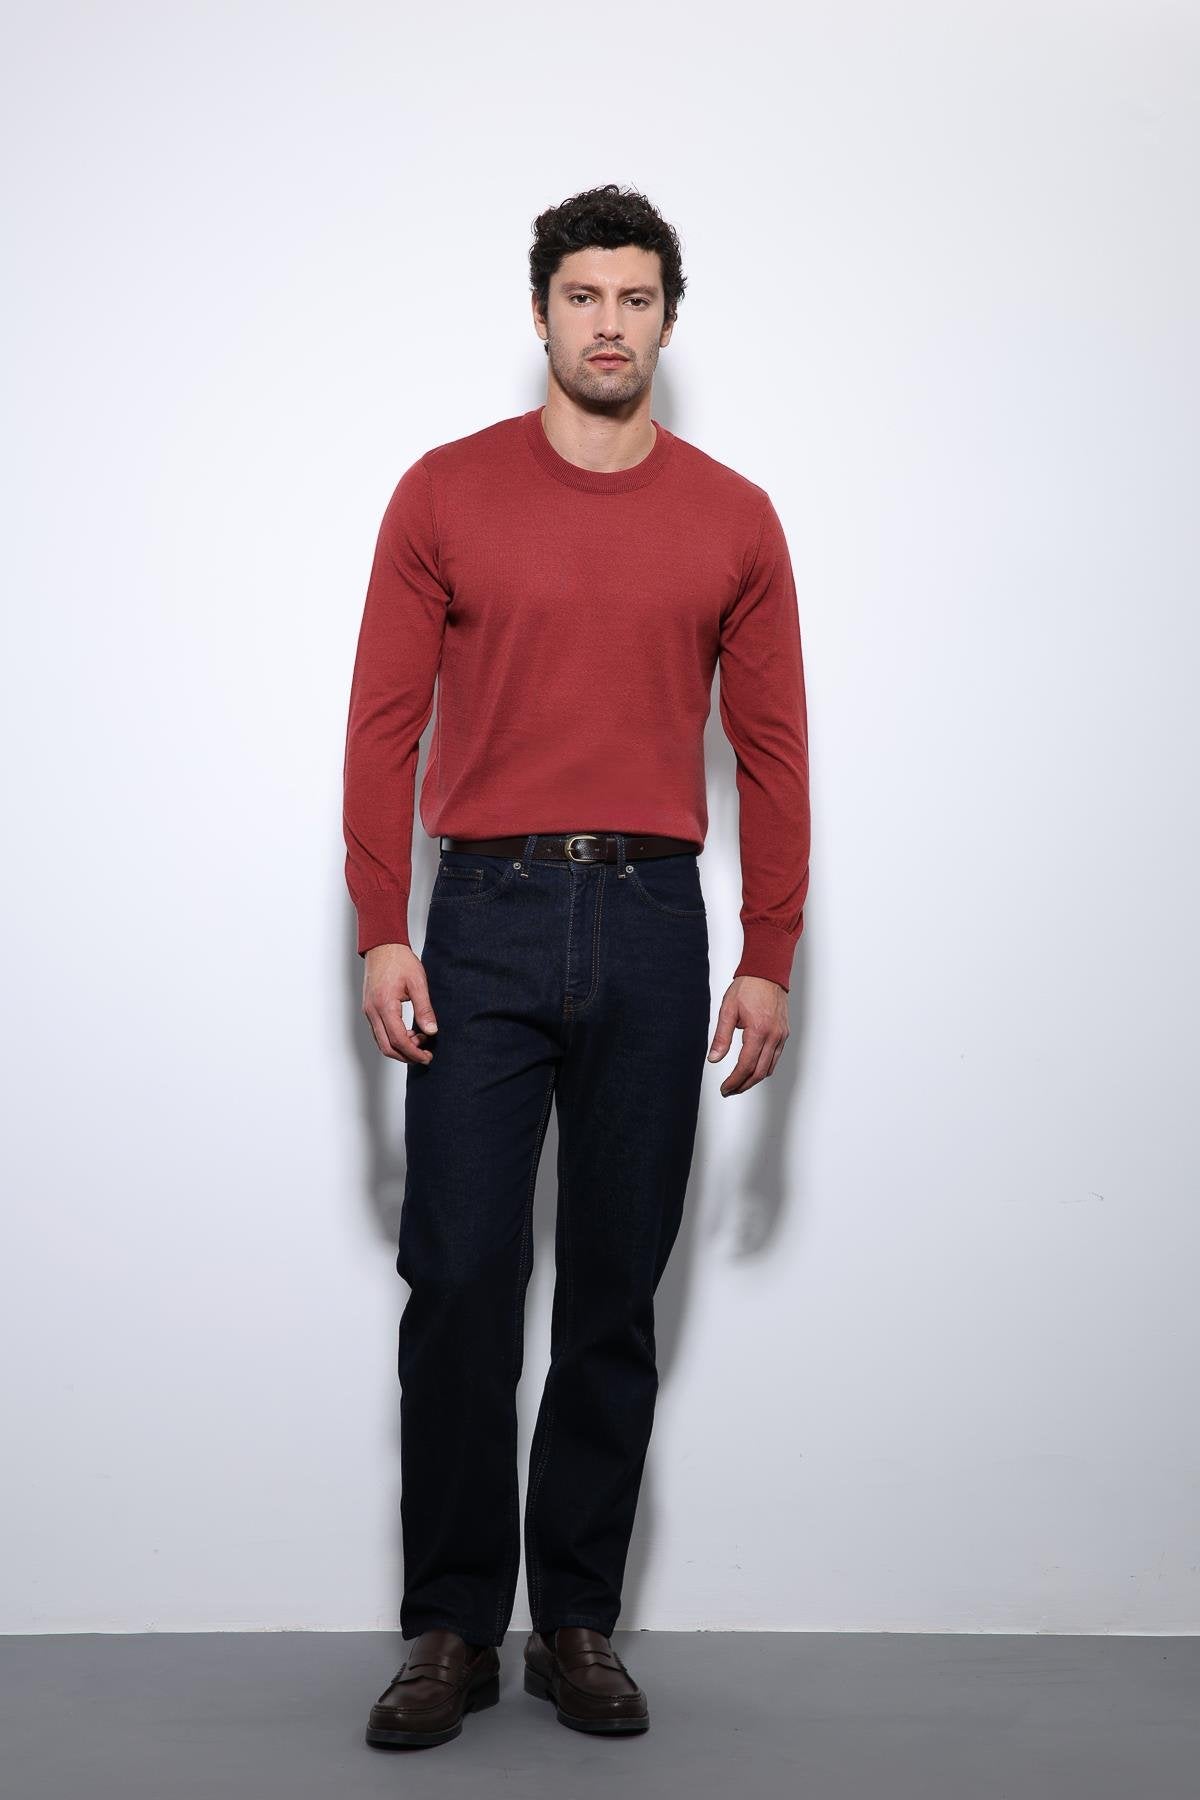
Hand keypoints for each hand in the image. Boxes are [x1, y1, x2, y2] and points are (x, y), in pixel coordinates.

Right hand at [361, 943, 438, 1062]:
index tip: (427, 1056)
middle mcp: (372, 1011)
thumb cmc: (399, 960)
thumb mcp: (418, 983)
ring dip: (400, 1047)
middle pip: (386, 1047)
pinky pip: (379, 1032)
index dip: (414, 1052)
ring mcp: (369, 1011)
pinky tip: (408, 1033)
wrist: (383, 946)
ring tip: (420, 1041)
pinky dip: (393, 1038)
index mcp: (385, 1006)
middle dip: (406, 1056)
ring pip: (381, 1041)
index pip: (398, 1040)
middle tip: (424, 1055)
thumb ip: (424, 1009)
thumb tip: (431, 1031)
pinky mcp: (370, 1009)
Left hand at [707, 976, 788, 1094]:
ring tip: (739, 1083)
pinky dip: (764, 1068)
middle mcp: (773, 1036)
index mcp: (759, 1031)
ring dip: (754, 1079)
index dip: (734, 1081)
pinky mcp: (784, 1033)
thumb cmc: (748, 987)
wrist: (767, 972)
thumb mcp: (728, 1010)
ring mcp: (781, 1036)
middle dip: (743, 1085)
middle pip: (759, 1072)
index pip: (746, 1066)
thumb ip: (722, 1037)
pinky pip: (775, 1058)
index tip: (725, 1088)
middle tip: (730, 1090)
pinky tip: (752, 1068)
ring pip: (769, 1068)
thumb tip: (714, 1058)